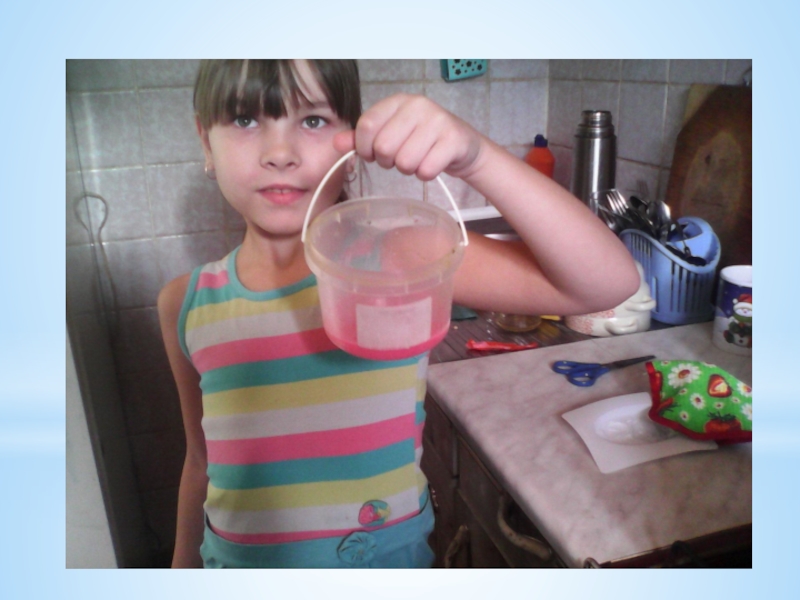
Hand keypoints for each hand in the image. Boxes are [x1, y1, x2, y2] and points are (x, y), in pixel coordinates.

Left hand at [333, 94, 482, 180]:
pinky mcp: (452, 140)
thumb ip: (362, 139)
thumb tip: (336, 143)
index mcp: (397, 101)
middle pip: (384, 147)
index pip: (367, 125)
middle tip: (398, 158)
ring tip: (416, 160)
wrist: (462, 145)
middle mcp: (417, 106)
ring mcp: (437, 121)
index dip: (364, 148)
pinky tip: (432, 164)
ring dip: (408, 170)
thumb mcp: (390, 134)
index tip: (372, 154)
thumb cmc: (421, 140)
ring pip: (405, 162)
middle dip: (388, 162)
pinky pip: (425, 170)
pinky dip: (425, 174)